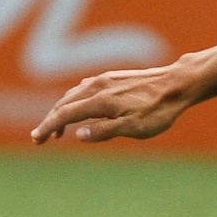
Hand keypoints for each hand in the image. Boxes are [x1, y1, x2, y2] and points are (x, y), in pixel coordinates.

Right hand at [33, 61, 198, 143]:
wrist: (178, 83)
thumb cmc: (159, 109)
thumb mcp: (134, 128)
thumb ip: (105, 131)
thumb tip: (78, 134)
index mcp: (99, 101)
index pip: (64, 115)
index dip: (48, 127)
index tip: (37, 140)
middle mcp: (97, 86)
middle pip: (64, 104)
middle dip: (50, 121)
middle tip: (42, 138)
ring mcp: (104, 79)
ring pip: (73, 95)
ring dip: (61, 111)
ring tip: (59, 128)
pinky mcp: (113, 77)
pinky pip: (84, 88)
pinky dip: (74, 100)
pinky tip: (78, 108)